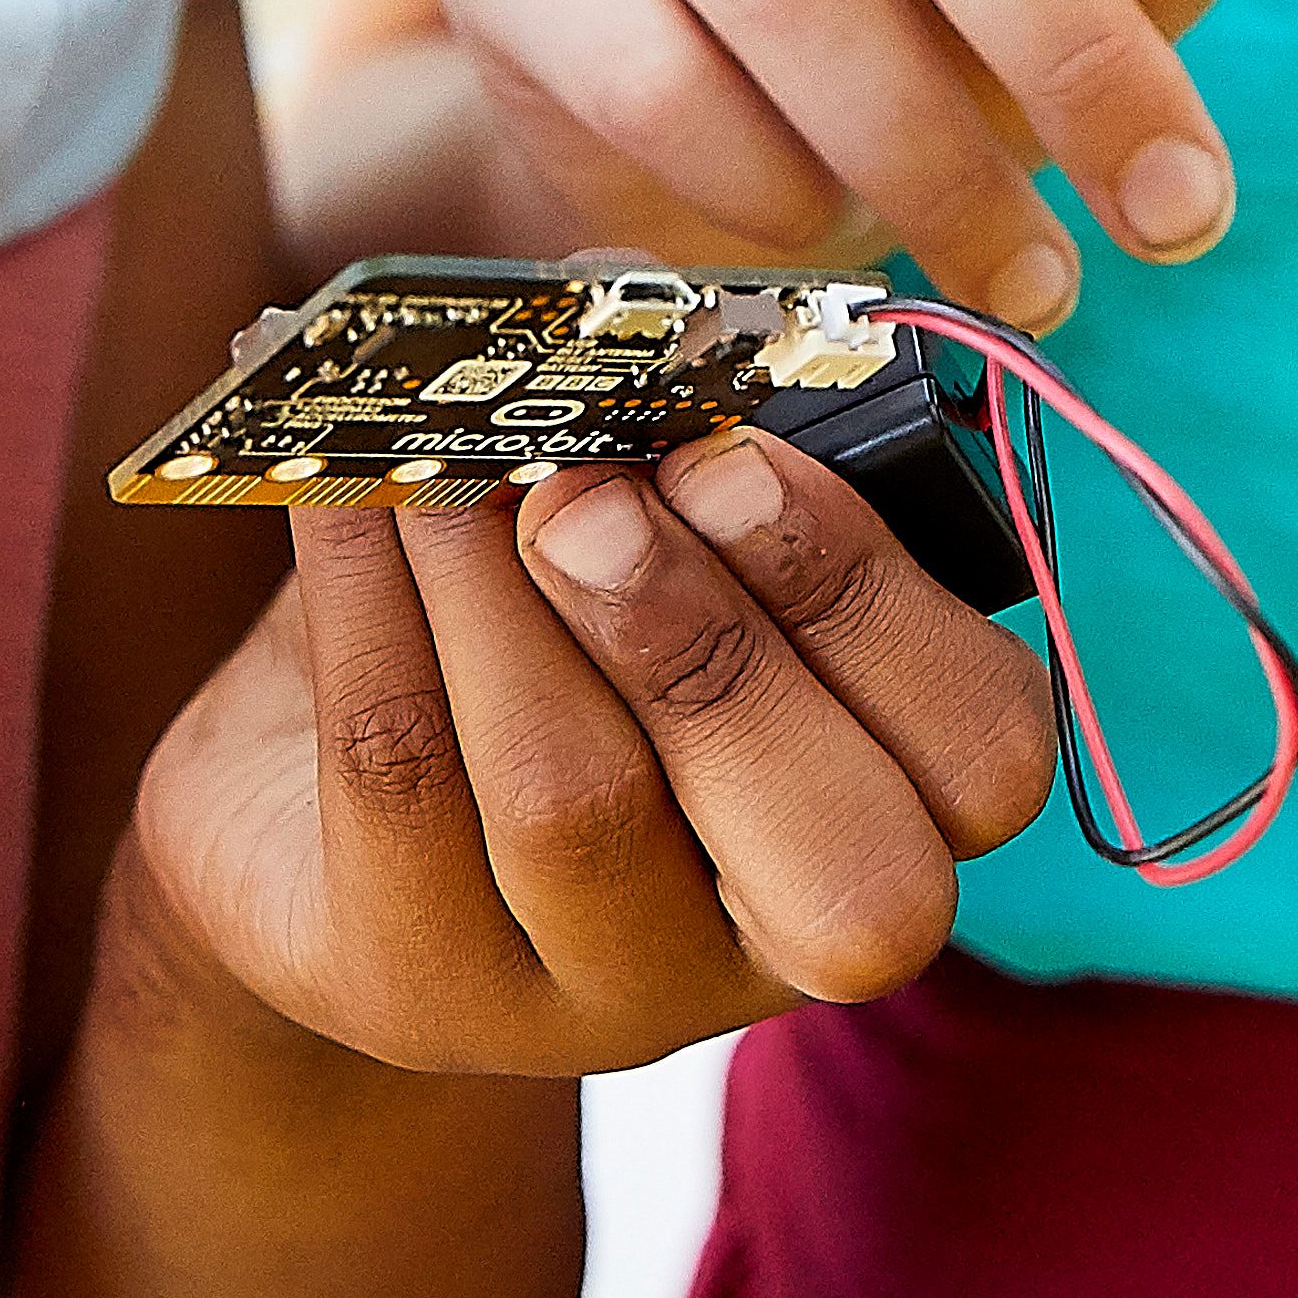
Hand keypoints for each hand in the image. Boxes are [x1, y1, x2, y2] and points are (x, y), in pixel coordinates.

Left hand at [127, 418, 1060, 1073]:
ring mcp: (602, 995)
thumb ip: (690, 421)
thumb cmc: (545, 612)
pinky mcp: (419, 988)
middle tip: (585, 496)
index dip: (865, 599)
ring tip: (446, 471)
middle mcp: (780, 938)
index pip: (981, 756)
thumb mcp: (654, 514)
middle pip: (835, 865)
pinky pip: (402, 790)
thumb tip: (644, 303)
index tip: (728, 457)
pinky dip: (371, 611)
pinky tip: (351, 507)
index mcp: (899, 800)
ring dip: (500, 594)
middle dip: (706, 644)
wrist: (316, 788)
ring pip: (576, 802)